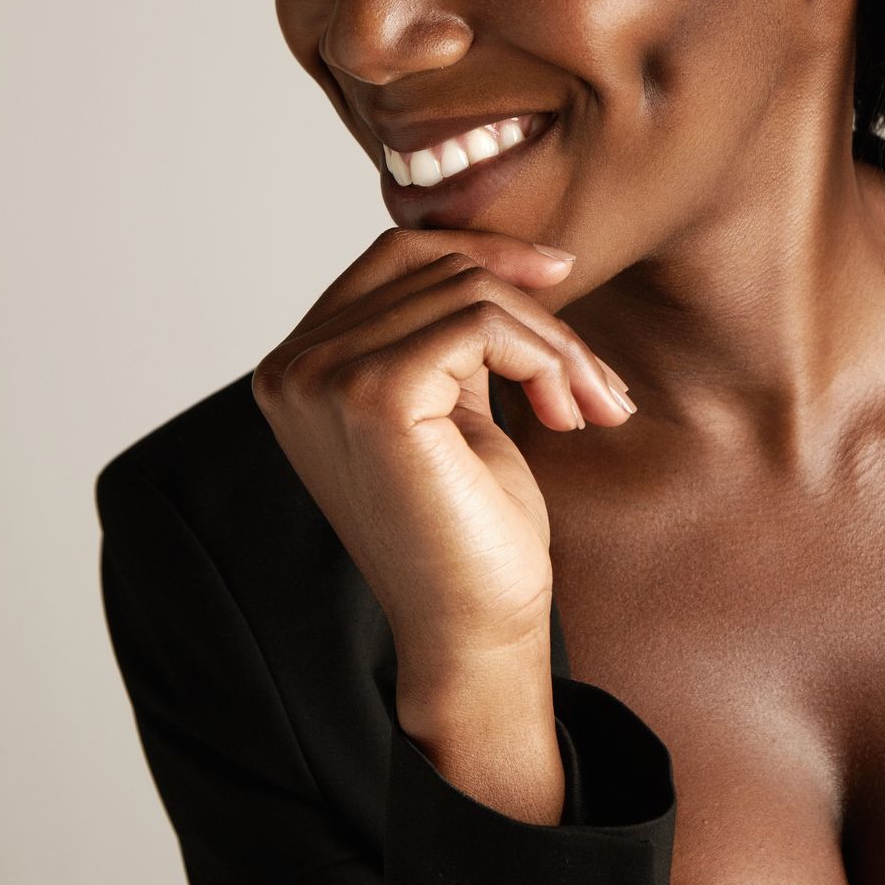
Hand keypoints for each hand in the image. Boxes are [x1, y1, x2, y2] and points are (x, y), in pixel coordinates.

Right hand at [250, 228, 635, 703]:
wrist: (476, 631)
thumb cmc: (472, 529)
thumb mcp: (452, 405)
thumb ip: (445, 331)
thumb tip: (507, 253)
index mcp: (298, 367)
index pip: (393, 256)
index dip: (484, 253)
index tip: (561, 275)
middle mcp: (292, 368)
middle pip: (436, 266)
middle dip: (535, 311)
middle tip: (593, 382)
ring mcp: (323, 379)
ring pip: (472, 293)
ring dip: (555, 345)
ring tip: (587, 407)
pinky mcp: (374, 395)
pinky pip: (484, 322)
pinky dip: (544, 358)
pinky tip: (563, 415)